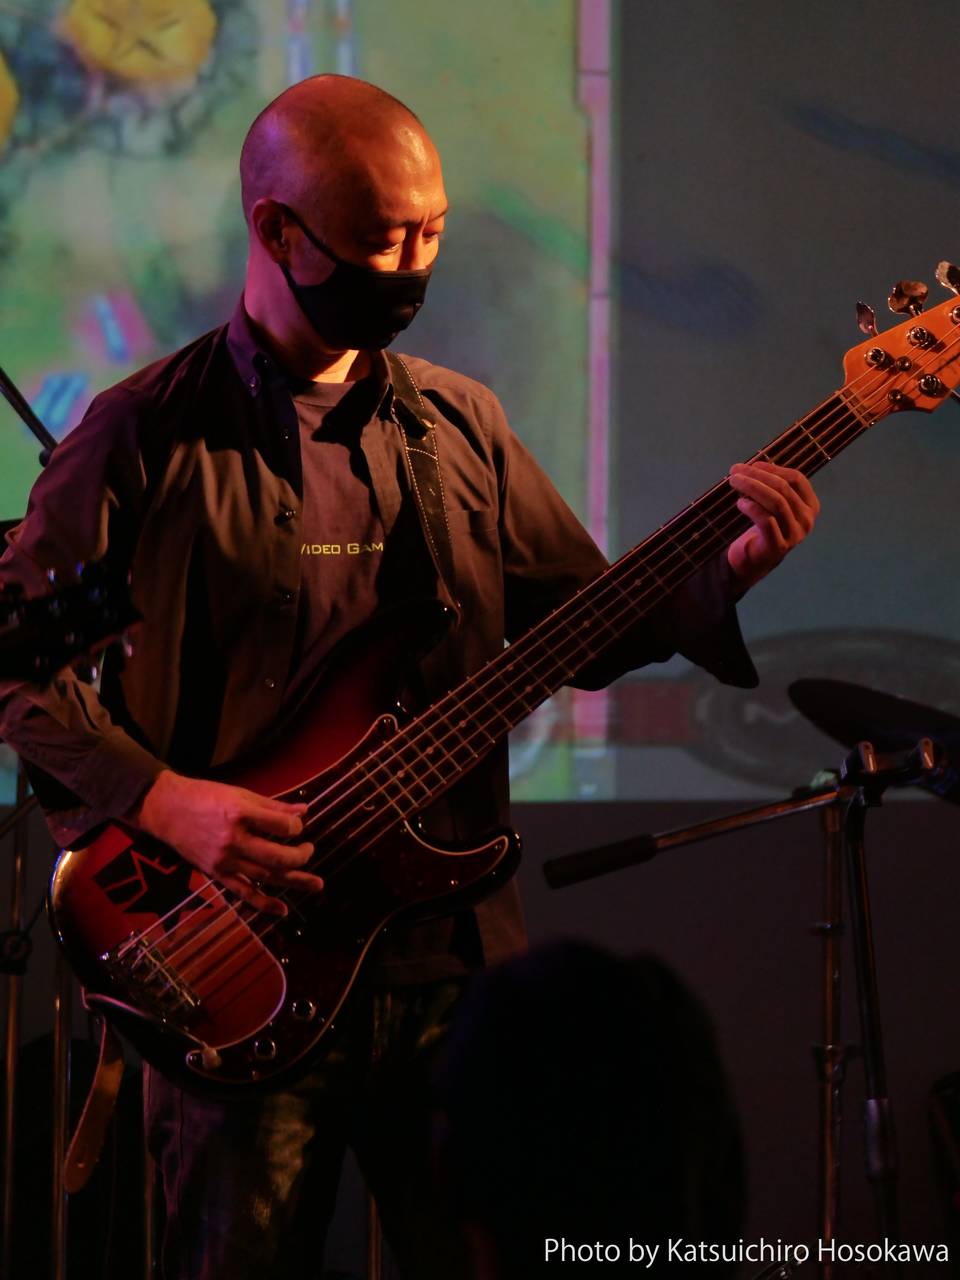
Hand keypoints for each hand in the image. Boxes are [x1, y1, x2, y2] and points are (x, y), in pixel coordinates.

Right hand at [131, 771, 322, 914]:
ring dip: (294, 881)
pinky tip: (283, 910)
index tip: (297, 826)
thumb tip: (305, 811)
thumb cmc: (205, 796)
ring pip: (266, 877)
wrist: (166, 809)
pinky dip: (264, 904)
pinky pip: (243, 892)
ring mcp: (224, 860)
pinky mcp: (216, 873)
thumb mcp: (241, 793)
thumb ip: (274, 805)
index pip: (281, 826)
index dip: (296, 827)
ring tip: (315, 884)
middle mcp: (233, 839)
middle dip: (300, 856)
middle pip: (277, 857)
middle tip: (310, 850)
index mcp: (240, 813)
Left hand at [726, 460, 819, 587]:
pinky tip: (740, 503)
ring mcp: (795, 534)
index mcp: (810, 505)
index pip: (796, 479)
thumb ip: (770, 486)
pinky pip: (766, 521)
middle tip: (735, 470)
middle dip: (757, 476)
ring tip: (734, 482)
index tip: (752, 464)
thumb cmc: (762, 528)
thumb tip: (754, 465)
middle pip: (783, 488)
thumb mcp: (771, 504)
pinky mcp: (779, 546)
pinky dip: (752, 508)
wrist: (754, 561)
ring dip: (752, 487)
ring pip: (776, 502)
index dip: (773, 469)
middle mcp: (807, 519)